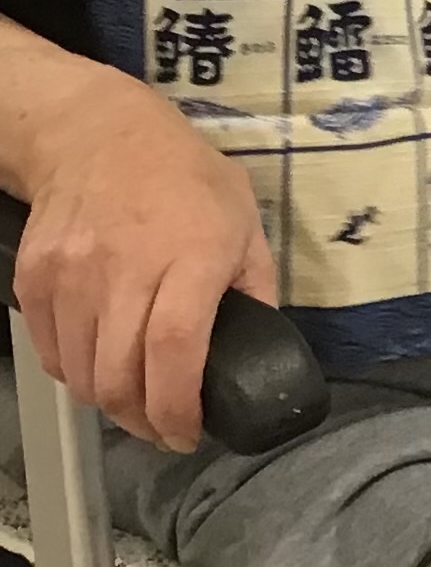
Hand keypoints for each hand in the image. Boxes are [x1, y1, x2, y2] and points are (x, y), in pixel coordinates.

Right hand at [14, 75, 275, 450]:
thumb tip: (258, 349)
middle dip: (144, 420)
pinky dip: (75, 372)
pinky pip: (51, 352)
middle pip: (120, 377)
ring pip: (81, 375)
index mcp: (191, 255)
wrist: (99, 133)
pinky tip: (100, 363)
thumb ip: (254, 286)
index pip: (175, 352)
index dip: (178, 409)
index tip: (189, 433)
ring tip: (134, 398)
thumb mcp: (244, 219)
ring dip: (109, 401)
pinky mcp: (35, 279)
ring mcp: (73, 274)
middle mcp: (127, 267)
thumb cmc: (184, 176)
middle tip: (164, 426)